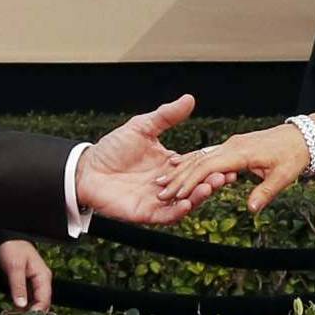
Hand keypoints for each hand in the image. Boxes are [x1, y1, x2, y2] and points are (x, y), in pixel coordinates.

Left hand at [0, 238, 53, 310]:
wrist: (5, 238)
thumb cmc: (12, 248)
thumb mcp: (14, 267)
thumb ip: (18, 286)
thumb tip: (22, 305)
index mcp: (43, 276)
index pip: (45, 299)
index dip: (37, 312)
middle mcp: (41, 282)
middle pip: (41, 304)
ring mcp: (34, 284)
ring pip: (34, 303)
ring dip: (25, 312)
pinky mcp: (26, 285)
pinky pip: (27, 299)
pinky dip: (20, 307)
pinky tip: (12, 313)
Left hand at [76, 94, 219, 223]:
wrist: (87, 169)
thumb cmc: (112, 149)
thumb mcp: (142, 127)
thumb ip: (166, 116)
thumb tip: (189, 99)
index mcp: (171, 164)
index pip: (197, 165)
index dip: (212, 164)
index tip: (227, 160)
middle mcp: (169, 183)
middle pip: (195, 185)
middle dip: (211, 181)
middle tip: (224, 175)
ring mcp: (159, 200)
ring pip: (185, 202)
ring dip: (199, 196)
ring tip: (209, 187)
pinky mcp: (146, 213)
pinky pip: (166, 216)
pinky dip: (178, 211)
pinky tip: (187, 204)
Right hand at [159, 123, 313, 216]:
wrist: (301, 136)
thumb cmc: (293, 156)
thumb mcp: (283, 177)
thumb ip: (265, 192)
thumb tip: (251, 210)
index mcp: (241, 153)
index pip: (208, 167)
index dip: (191, 181)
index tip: (176, 194)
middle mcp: (232, 146)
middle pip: (198, 161)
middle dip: (178, 177)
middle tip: (160, 191)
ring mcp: (231, 144)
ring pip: (200, 156)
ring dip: (180, 169)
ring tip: (162, 180)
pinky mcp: (232, 146)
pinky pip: (207, 154)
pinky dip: (191, 161)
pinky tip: (178, 166)